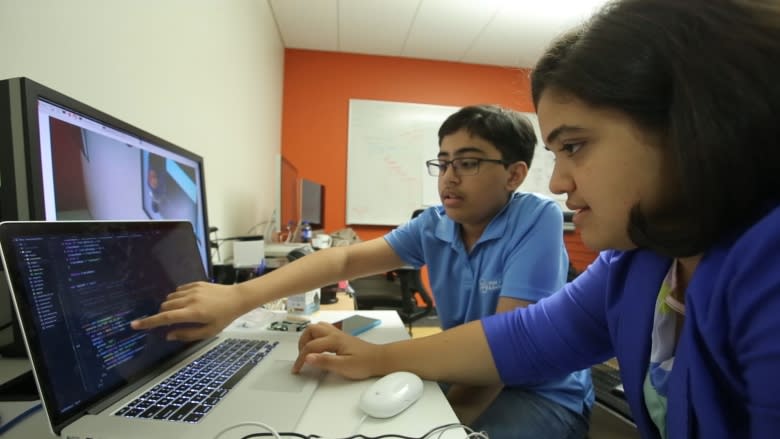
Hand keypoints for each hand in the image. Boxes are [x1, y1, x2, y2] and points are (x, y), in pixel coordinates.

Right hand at [130, 282, 246, 340]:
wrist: (237, 298)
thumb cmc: (224, 317)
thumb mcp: (208, 331)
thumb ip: (187, 334)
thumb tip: (168, 335)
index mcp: (193, 313)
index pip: (165, 318)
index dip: (149, 322)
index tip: (135, 325)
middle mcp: (190, 300)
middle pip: (165, 307)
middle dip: (162, 315)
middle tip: (172, 322)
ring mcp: (192, 290)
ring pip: (170, 298)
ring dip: (170, 307)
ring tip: (182, 313)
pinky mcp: (195, 283)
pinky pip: (178, 291)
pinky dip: (177, 298)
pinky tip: (187, 303)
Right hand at [292, 322, 383, 378]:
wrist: (379, 359)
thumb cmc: (363, 363)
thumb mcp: (343, 366)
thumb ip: (324, 361)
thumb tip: (307, 358)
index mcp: (334, 340)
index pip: (311, 346)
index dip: (301, 358)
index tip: (297, 369)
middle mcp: (334, 333)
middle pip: (311, 330)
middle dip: (302, 343)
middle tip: (302, 357)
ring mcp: (338, 334)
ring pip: (317, 328)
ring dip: (308, 337)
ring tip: (308, 351)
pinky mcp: (341, 337)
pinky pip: (324, 331)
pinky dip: (316, 337)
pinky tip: (318, 348)